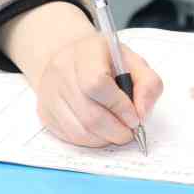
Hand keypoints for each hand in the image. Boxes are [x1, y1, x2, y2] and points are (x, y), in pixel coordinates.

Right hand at [25, 33, 164, 147]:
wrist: (72, 58)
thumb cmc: (106, 61)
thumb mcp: (134, 62)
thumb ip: (148, 84)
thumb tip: (142, 112)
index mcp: (86, 51)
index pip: (96, 83)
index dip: (119, 106)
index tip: (134, 116)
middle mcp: (62, 70)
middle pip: (89, 114)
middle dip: (116, 130)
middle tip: (130, 132)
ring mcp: (50, 93)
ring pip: (79, 130)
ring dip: (105, 139)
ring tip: (118, 132)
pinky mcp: (45, 112)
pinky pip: (70, 137)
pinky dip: (91, 141)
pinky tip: (102, 132)